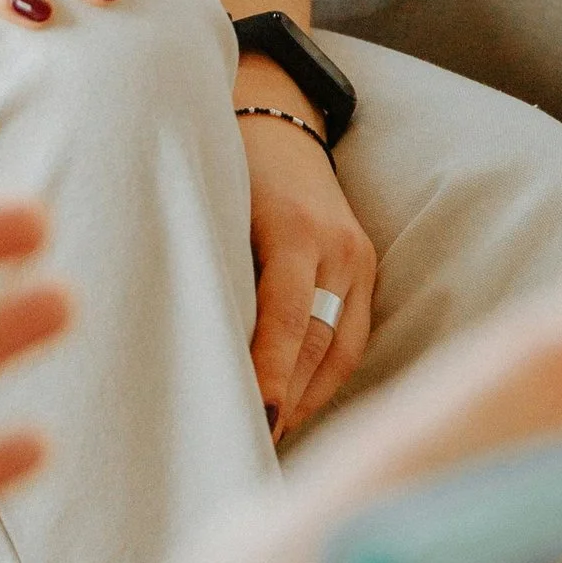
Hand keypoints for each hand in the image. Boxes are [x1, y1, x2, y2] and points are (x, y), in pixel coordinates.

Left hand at [238, 94, 372, 440]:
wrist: (276, 116)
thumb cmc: (226, 165)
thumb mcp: (213, 206)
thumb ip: (215, 268)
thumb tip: (195, 350)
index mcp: (294, 228)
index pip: (287, 316)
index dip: (271, 371)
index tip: (254, 418)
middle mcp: (337, 246)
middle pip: (319, 342)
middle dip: (288, 400)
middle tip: (249, 446)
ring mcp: (359, 258)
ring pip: (341, 348)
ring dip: (307, 399)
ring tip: (270, 440)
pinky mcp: (367, 268)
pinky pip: (351, 337)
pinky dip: (324, 377)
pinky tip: (296, 407)